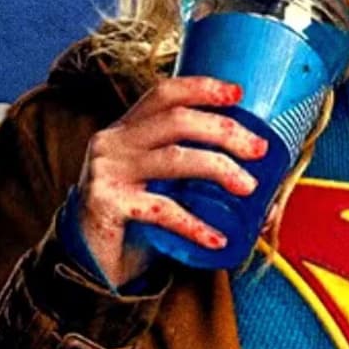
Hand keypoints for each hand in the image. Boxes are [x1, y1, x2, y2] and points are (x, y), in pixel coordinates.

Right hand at [75, 76, 267, 284]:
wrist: (88, 261)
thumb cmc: (132, 221)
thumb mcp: (159, 187)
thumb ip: (193, 179)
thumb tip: (260, 194)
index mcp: (125, 129)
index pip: (163, 94)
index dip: (201, 88)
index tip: (238, 94)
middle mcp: (112, 142)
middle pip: (176, 120)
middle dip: (224, 130)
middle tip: (258, 149)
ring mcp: (107, 171)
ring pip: (174, 159)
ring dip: (219, 168)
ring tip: (248, 186)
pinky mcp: (106, 204)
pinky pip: (162, 209)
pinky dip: (194, 224)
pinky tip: (217, 238)